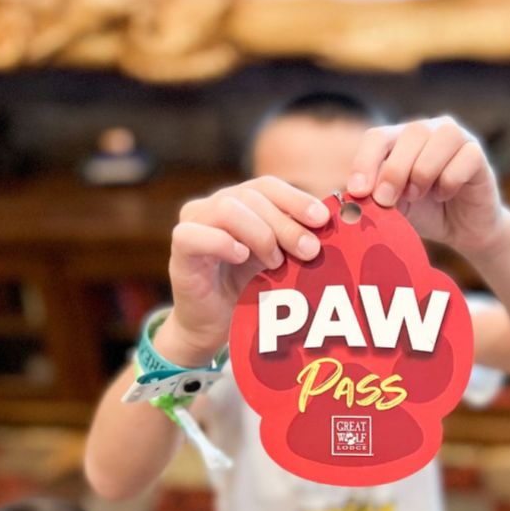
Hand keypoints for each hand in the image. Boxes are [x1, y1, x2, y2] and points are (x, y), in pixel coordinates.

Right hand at [161, 177, 329, 364]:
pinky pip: (197, 234)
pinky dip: (222, 243)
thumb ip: (295, 237)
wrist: (214, 324)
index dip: (296, 199)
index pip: (269, 186)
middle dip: (287, 224)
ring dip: (259, 235)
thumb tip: (330, 222)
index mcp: (240, 201)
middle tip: (310, 251)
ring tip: (274, 263)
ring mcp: (194, 222)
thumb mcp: (279, 258)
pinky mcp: (179, 247)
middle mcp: (214, 204)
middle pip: (253, 198)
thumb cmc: (248, 288)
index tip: (323, 220)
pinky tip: (241, 257)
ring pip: (228, 209)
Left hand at [345, 117, 507, 251]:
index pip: (378, 137)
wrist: (462, 229)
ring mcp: (457, 138)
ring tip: (417, 195)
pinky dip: (450, 182)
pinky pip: (465, 159)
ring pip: (439, 139)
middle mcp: (429, 130)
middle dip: (394, 170)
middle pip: (410, 133)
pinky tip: (445, 195)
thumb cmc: (425, 212)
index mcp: (401, 139)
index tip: (358, 191)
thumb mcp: (394, 205)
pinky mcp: (479, 154)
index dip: (365, 162)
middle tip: (386, 201)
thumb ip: (375, 195)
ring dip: (423, 172)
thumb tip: (353, 194)